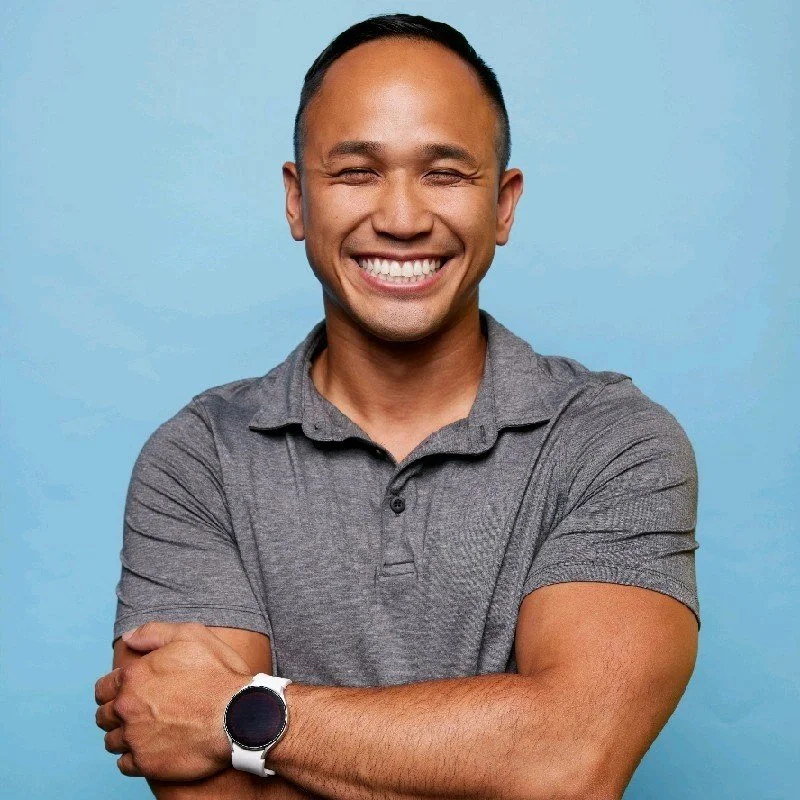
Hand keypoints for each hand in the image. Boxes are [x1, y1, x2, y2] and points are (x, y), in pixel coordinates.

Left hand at [94, 621, 253, 780]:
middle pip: (103, 716)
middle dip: (116, 713)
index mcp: (133, 677)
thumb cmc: (218, 675)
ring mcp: (135, 738)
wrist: (239, 716)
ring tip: (144, 732)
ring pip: (112, 741)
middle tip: (137, 712)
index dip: (114, 688)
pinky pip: (125, 764)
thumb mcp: (192, 636)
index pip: (103, 687)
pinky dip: (133, 758)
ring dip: (123, 736)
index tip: (128, 691)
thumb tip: (129, 637)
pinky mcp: (146, 763)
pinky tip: (150, 749)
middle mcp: (127, 708)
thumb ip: (154, 632)